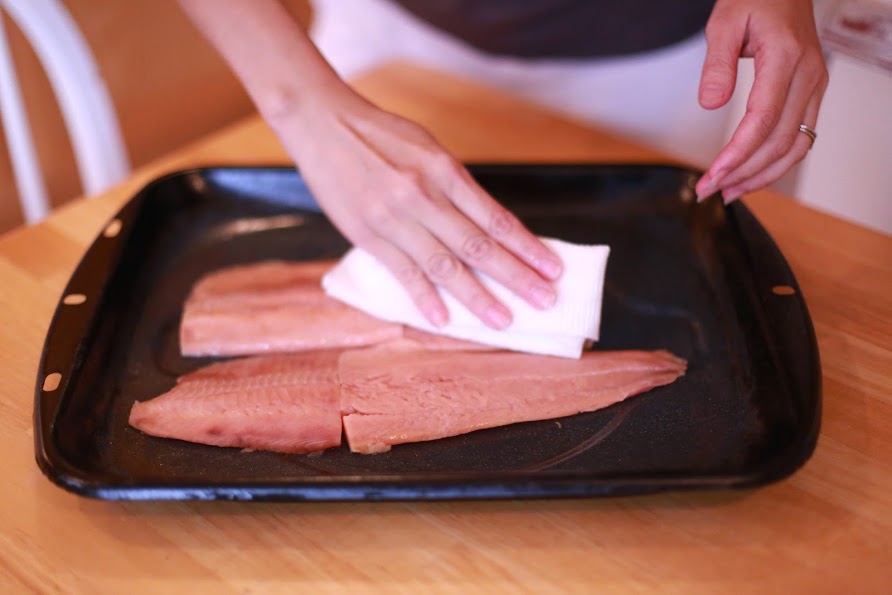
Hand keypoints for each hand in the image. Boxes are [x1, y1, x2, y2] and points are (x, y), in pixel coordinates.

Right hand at [270, 85, 563, 329]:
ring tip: (503, 320)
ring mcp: (395, 218)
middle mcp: (424, 196)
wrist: (323, 123)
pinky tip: (443, 320)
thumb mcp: (428, 148)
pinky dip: (423, 297)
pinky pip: (402, 272)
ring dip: (477, 297)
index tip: (553, 269)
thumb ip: (455, 186)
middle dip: (517, 277)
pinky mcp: (367, 234)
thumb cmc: (381, 134)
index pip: (496, 218)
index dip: (527, 246)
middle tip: (545, 302)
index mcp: (445, 171)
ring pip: (445, 265)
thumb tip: (487, 226)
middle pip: (479, 246)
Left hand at [694, 0, 828, 201]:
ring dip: (763, 175)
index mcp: (786, 58)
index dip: (738, 154)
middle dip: (744, 172)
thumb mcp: (725, 22)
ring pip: (797, 146)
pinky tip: (752, 174)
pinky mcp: (812, 92)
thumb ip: (717, 64)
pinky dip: (778, 162)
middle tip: (710, 190)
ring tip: (729, 191)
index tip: (714, 174)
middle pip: (780, 141)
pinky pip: (801, 137)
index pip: (763, 120)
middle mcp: (808, 76)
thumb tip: (711, 103)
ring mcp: (815, 86)